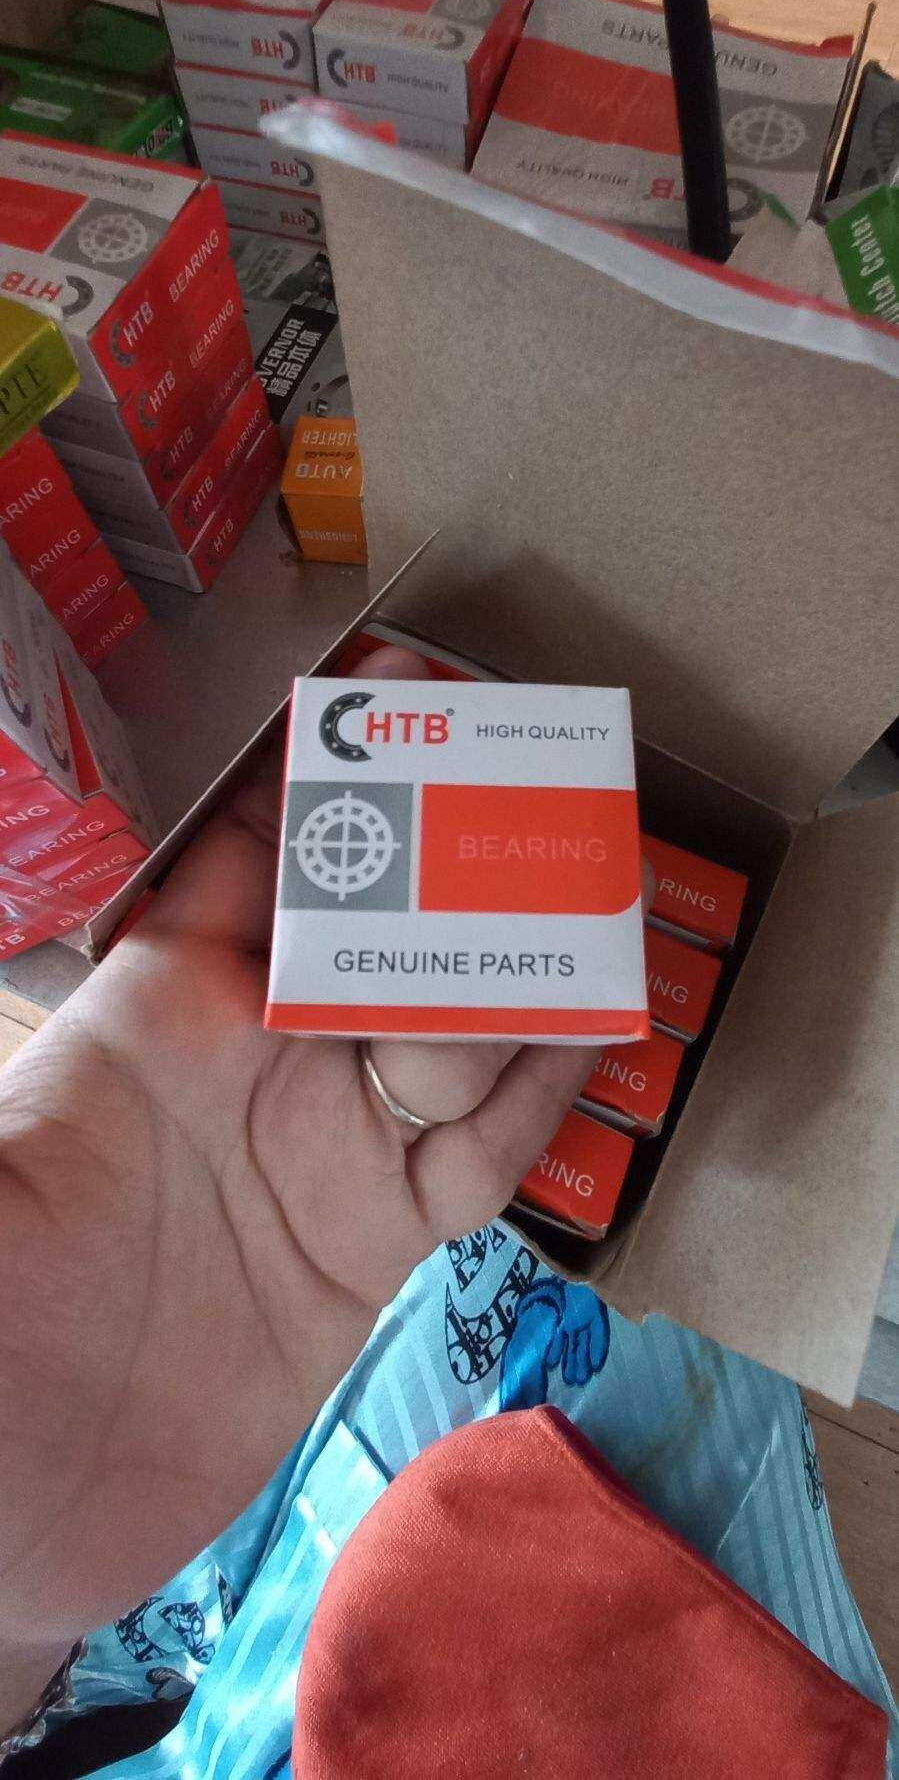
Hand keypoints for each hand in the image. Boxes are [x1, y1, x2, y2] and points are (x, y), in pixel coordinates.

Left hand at [0, 648, 600, 1730]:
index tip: (401, 688)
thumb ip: (50, 1072)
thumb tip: (22, 906)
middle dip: (460, 864)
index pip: (259, 859)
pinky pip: (480, 1159)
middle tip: (547, 792)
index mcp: (162, 1005)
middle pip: (385, 936)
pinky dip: (540, 1098)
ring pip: (454, 1035)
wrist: (8, 1517)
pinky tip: (590, 1034)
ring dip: (523, 970)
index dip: (329, 774)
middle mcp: (260, 1062)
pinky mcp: (373, 1251)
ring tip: (601, 894)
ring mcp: (324, 1154)